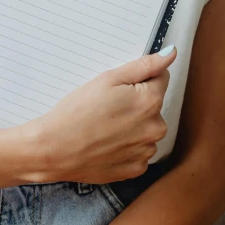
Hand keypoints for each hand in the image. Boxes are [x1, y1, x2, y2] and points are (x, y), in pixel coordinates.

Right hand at [22, 46, 175, 183]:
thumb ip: (144, 66)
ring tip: (103, 126)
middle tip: (106, 107)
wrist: (53, 150)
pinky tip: (105, 143)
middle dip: (135, 102)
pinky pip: (137, 151)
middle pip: (153, 106)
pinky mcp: (135, 169)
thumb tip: (171, 54)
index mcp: (150, 102)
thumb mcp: (108, 79)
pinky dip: (125, 147)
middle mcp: (155, 128)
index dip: (138, 79)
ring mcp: (145, 151)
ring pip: (145, 129)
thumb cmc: (76, 111)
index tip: (118, 87)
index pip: (160, 79)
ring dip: (131, 126)